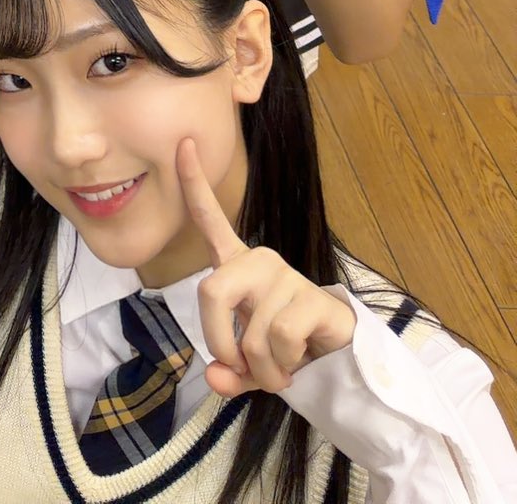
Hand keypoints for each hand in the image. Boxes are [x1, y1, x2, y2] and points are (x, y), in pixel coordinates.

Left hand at [178, 138, 354, 394]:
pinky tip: (297, 362)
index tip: (183, 143)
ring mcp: (286, 275)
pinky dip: (283, 365)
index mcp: (236, 267)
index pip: (209, 218)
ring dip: (264, 369)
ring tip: (279, 368)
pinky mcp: (312, 297)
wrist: (337, 358)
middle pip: (212, 292)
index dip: (193, 182)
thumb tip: (215, 377)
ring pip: (252, 332)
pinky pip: (281, 337)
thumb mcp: (246, 365)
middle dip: (219, 342)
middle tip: (238, 366)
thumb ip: (226, 372)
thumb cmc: (281, 350)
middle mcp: (258, 261)